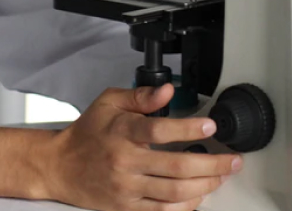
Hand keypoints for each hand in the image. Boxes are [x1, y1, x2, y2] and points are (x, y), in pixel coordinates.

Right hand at [39, 84, 241, 210]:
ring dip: (205, 186)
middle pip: (176, 167)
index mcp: (121, 131)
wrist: (59, 166)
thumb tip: (167, 91)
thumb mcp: (108, 103)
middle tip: (232, 160)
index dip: (188, 128)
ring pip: (174, 193)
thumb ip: (140, 96)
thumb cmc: (86, 133)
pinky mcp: (126, 208)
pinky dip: (186, 206)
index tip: (210, 126)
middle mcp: (124, 161)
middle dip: (212, 164)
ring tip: (221, 177)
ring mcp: (126, 188)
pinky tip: (199, 196)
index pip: (159, 130)